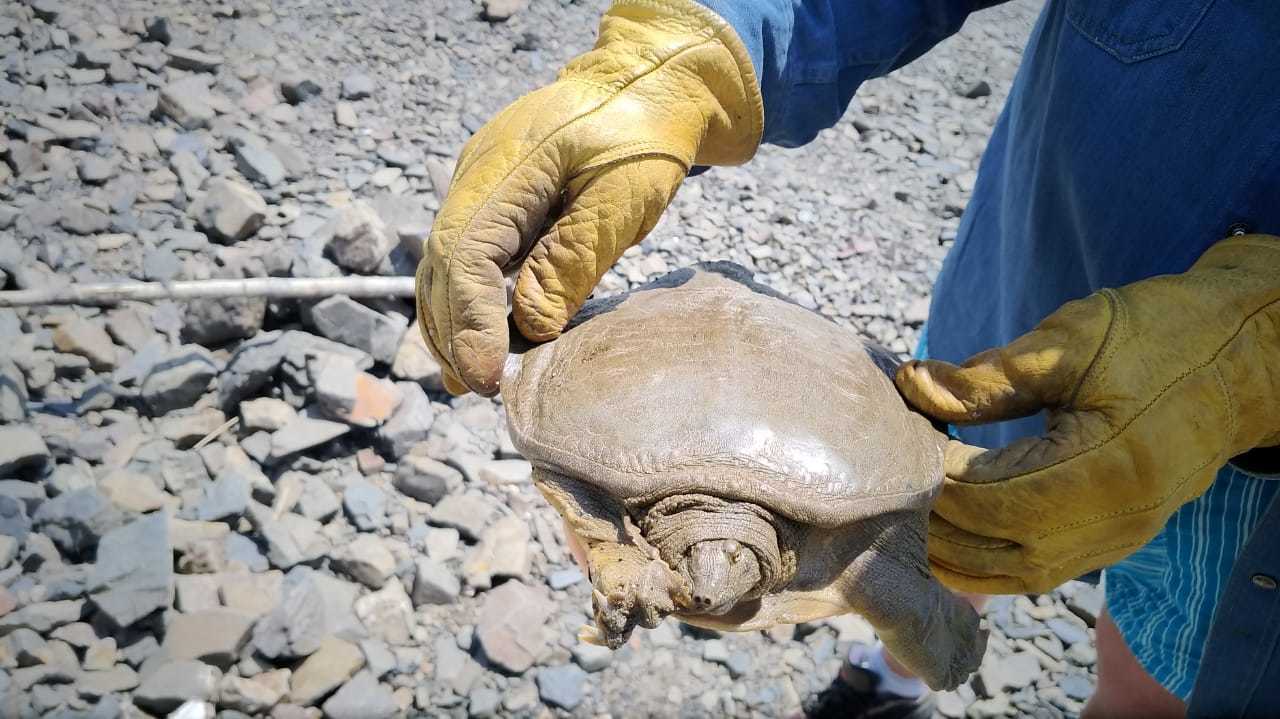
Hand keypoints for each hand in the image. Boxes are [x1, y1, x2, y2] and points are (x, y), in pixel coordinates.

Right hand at [414, 0, 761, 394]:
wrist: (647, 84)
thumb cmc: (646, 137)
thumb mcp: (624, 198)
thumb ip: (574, 258)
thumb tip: (530, 327)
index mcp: (508, 166)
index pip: (466, 254)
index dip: (470, 321)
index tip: (487, 375)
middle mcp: (478, 173)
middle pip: (441, 263)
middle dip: (453, 332)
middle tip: (479, 388)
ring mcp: (478, 182)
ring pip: (444, 262)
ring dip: (452, 321)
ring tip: (469, 379)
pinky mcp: (492, 195)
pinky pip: (467, 254)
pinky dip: (469, 299)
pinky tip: (483, 339)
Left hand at [895, 234, 1279, 593]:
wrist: (1248, 358)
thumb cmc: (1164, 335)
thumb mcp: (1073, 339)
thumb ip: (987, 377)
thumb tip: (911, 387)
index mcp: (1105, 465)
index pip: (990, 498)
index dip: (933, 477)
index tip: (902, 439)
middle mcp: (1114, 518)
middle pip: (994, 548)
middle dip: (932, 517)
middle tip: (891, 476)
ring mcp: (1118, 537)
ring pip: (1012, 574)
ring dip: (952, 550)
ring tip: (908, 506)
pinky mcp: (1116, 539)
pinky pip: (1037, 569)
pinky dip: (985, 558)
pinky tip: (950, 525)